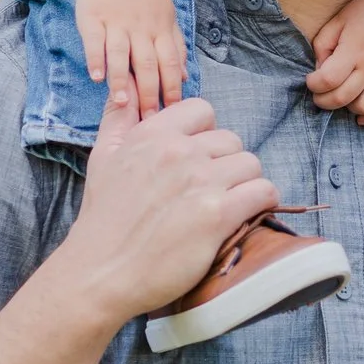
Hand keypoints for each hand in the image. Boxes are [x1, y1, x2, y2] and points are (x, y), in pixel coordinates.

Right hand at [56, 97, 277, 324]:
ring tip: (229, 204)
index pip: (203, 110)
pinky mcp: (217, 214)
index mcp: (152, 134)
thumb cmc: (102, 220)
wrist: (100, 273)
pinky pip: (263, 192)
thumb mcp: (103, 158)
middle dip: (225, 163)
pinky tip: (247, 213)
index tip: (200, 158)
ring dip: (245, 183)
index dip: (206, 134)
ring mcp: (200, 182)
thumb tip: (124, 90)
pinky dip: (262, 202)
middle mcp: (178, 152)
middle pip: (231, 140)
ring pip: (251, 164)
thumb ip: (118, 121)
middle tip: (211, 190)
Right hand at [72, 0, 186, 118]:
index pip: (170, 63)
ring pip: (121, 54)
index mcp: (161, 28)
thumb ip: (176, 45)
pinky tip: (97, 77)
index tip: (174, 113)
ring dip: (122, 80)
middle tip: (149, 120)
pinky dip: (96, 58)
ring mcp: (116, 22)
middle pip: (148, 64)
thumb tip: (186, 77)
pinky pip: (95, 40)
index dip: (173, 88)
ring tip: (123, 103)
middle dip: (150, 93)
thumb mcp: (167, 15)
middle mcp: (141, 27)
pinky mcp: (93, 17)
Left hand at [305, 0, 363, 127]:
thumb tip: (319, 70)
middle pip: (342, 98)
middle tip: (320, 93)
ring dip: (348, 108)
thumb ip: (323, 44)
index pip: (328, 79)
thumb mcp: (340, 19)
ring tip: (343, 97)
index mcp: (354, 49)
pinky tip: (362, 118)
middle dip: (323, 101)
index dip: (313, 84)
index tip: (312, 79)